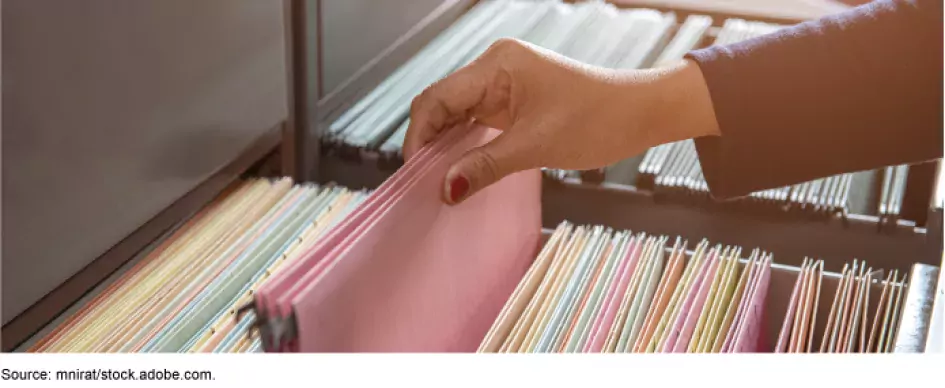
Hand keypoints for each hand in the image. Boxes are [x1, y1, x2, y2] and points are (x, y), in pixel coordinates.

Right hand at [403, 38, 719, 204]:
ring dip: (446, 145)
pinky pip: (475, 119)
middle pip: (441, 104)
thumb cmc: (599, 118)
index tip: (415, 172)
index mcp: (497, 64)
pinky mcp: (512, 100)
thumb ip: (485, 166)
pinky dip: (465, 144)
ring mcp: (503, 83)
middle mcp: (495, 67)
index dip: (419, 136)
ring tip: (439, 180)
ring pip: (456, 114)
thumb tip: (446, 189)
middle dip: (429, 142)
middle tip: (423, 182)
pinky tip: (460, 168)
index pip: (437, 98)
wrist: (640, 113)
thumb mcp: (536, 146)